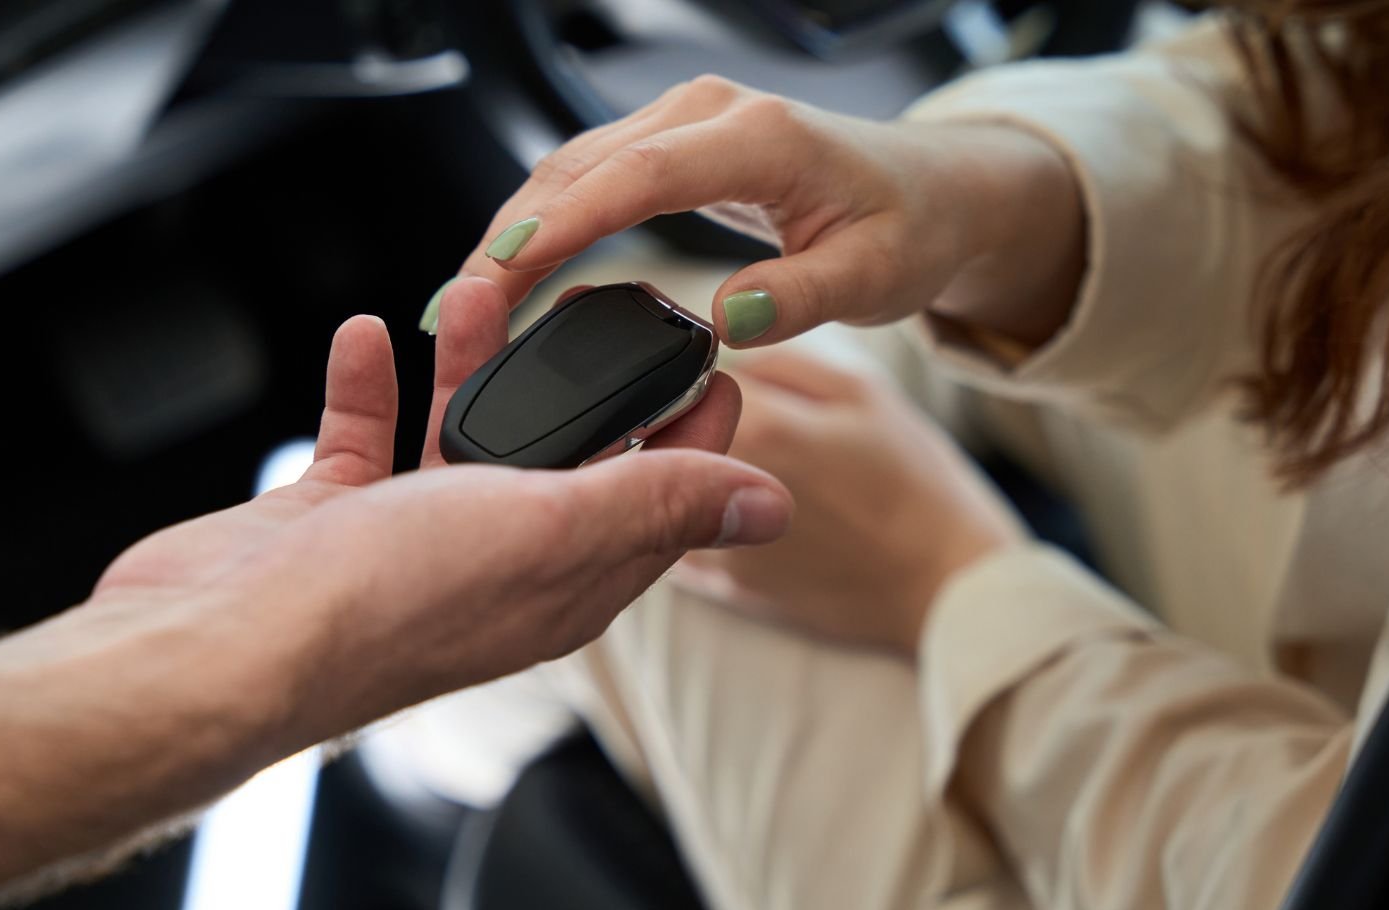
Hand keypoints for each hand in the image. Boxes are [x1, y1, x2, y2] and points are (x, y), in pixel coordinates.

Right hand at [88, 278, 792, 755]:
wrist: (221, 647)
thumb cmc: (382, 600)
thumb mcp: (551, 530)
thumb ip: (658, 505)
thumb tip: (770, 506)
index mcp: (568, 581)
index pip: (660, 503)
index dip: (695, 434)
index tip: (712, 356)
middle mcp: (498, 566)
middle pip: (564, 459)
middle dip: (581, 378)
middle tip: (594, 299)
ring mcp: (412, 546)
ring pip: (463, 437)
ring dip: (474, 364)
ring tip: (478, 290)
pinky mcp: (334, 526)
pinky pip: (366, 440)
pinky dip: (370, 387)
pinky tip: (368, 336)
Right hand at [434, 76, 1083, 348]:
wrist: (931, 192)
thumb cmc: (908, 229)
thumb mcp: (874, 278)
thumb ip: (800, 297)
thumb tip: (724, 317)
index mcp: (760, 139)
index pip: (641, 174)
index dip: (566, 221)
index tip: (504, 269)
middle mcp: (712, 114)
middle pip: (585, 164)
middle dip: (512, 231)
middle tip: (456, 306)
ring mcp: (687, 121)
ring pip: (574, 166)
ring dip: (516, 227)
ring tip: (465, 299)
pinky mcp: (673, 143)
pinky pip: (590, 175)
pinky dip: (543, 219)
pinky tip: (510, 269)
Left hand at [675, 351, 1025, 654]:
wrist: (945, 586)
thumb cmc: (916, 486)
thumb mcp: (863, 392)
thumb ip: (782, 361)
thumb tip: (725, 345)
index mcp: (759, 423)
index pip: (695, 370)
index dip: (717, 371)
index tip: (750, 388)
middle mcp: (717, 483)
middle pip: (674, 432)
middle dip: (701, 424)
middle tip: (772, 437)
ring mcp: (713, 542)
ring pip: (671, 487)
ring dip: (692, 476)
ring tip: (762, 478)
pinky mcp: (722, 586)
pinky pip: (680, 540)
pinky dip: (695, 524)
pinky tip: (742, 518)